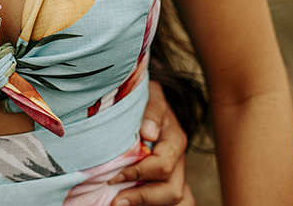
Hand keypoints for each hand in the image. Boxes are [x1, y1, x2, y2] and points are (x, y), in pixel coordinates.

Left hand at [110, 81, 193, 205]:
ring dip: (148, 203)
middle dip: (142, 197)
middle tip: (116, 200)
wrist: (146, 101)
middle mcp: (178, 161)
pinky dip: (151, 204)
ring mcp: (175, 174)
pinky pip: (172, 201)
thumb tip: (148, 133)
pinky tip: (131, 202)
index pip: (162, 166)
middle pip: (172, 190)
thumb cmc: (144, 99)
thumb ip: (151, 110)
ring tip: (120, 203)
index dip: (138, 173)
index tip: (114, 176)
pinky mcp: (165, 183)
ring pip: (176, 200)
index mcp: (174, 140)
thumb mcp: (150, 96)